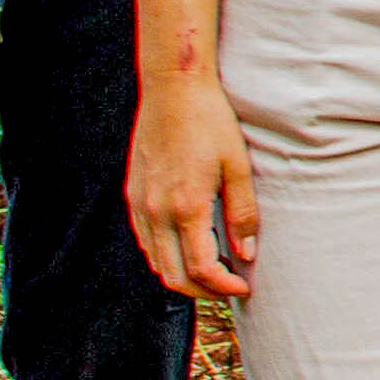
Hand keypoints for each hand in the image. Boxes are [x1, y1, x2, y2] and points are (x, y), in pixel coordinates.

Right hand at [128, 68, 258, 301]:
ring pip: (156, 261)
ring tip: (214, 267)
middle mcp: (156, 211)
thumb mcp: (239, 166)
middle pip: (173, 275)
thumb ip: (243, 214)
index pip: (201, 269)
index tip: (244, 288)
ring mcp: (140, 203)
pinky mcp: (132, 194)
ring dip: (183, 275)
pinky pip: (145, 240)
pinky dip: (165, 255)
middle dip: (203, 291)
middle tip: (230, 287)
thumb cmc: (211, 122)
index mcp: (186, 207)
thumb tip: (246, 255)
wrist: (173, 87)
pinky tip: (188, 245)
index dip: (224, 287)